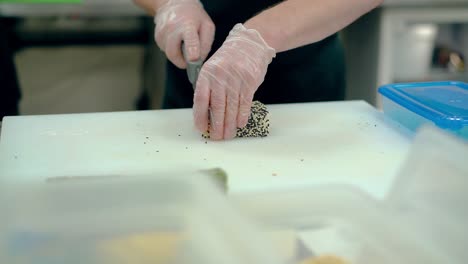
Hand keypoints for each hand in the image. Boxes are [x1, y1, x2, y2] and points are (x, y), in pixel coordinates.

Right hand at [154, 0, 214, 67]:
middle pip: (173, 53)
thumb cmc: (194, 16)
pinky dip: (172, 50)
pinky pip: (165, 50)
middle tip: (189, 60)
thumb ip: (206, 44)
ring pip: (169, 54)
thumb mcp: (207, 26)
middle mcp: (172, 28)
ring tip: (183, 43)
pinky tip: (176, 40)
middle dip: (182, 62)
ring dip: (178, 54)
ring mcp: (162, 32)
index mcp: (188, 25)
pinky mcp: (157, 37)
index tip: (193, 59)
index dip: (191, 52)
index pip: (189, 40)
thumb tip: (200, 60)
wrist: (175, 4)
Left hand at [193, 23, 275, 139]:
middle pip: (217, 107)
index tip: (202, 129)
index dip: (200, 116)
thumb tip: (205, 113)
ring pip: (231, 107)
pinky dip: (242, 115)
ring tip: (228, 135)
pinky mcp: (249, 81)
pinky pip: (245, 102)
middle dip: (217, 126)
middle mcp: (220, 77)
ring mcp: (235, 79)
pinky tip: (239, 124)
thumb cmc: (228, 60)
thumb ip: (209, 88)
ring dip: (230, 125)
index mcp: (207, 74)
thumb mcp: (213, 69)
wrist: (248, 44)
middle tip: (217, 138)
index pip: (201, 99)